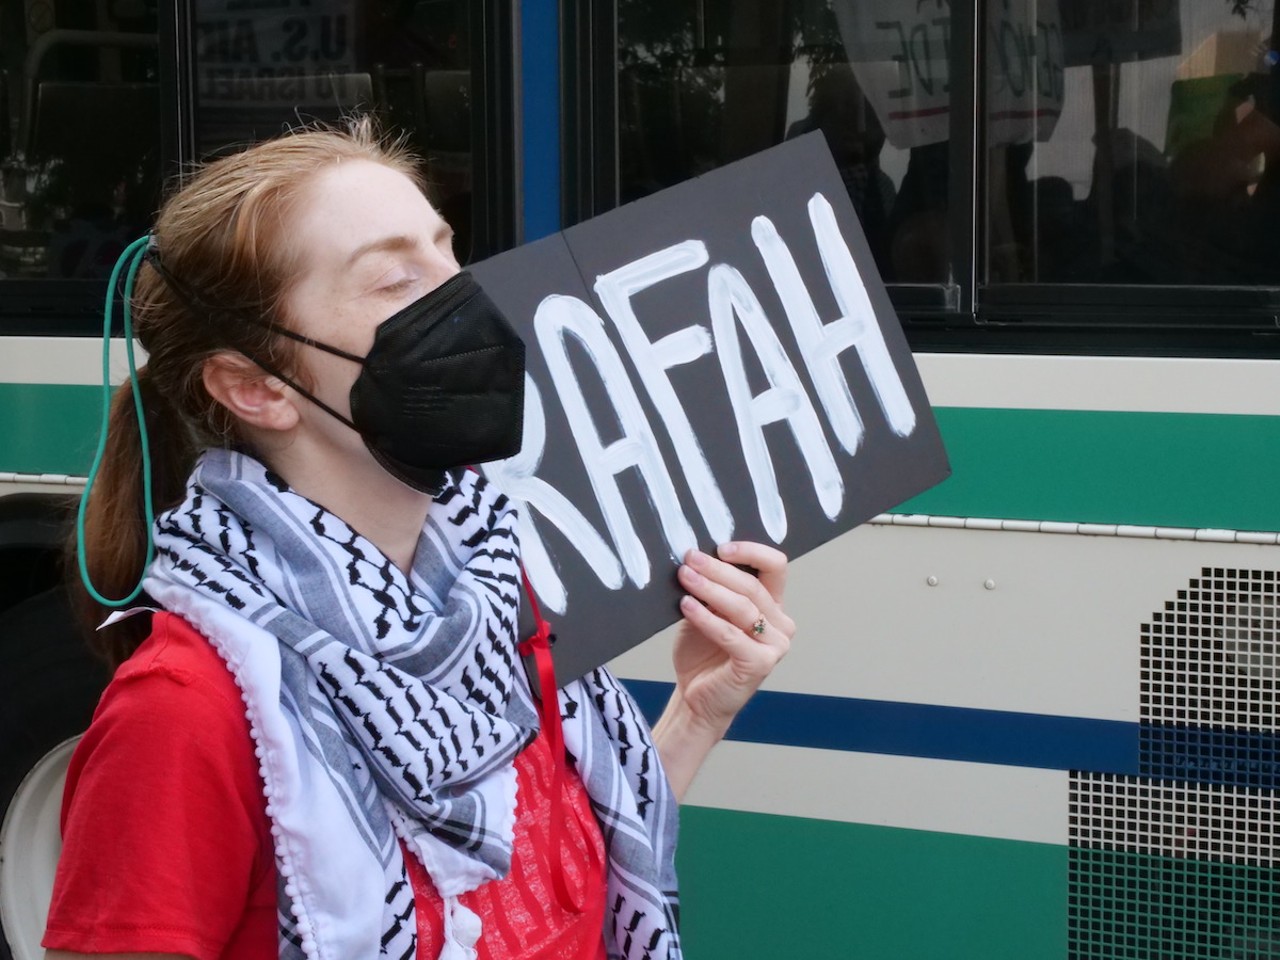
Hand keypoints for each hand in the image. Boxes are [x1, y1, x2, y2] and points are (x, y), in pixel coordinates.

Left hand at [671, 541, 793, 737]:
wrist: (694, 698)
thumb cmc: (701, 654)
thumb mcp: (705, 612)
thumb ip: (710, 589)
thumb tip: (695, 558)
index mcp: (772, 606)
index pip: (775, 567)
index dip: (751, 552)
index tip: (720, 547)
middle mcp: (780, 624)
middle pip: (753, 585)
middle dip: (718, 569)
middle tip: (690, 559)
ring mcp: (775, 646)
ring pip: (743, 607)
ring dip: (710, 589)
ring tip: (684, 577)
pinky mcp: (760, 664)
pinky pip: (730, 634)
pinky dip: (706, 617)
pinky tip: (686, 606)